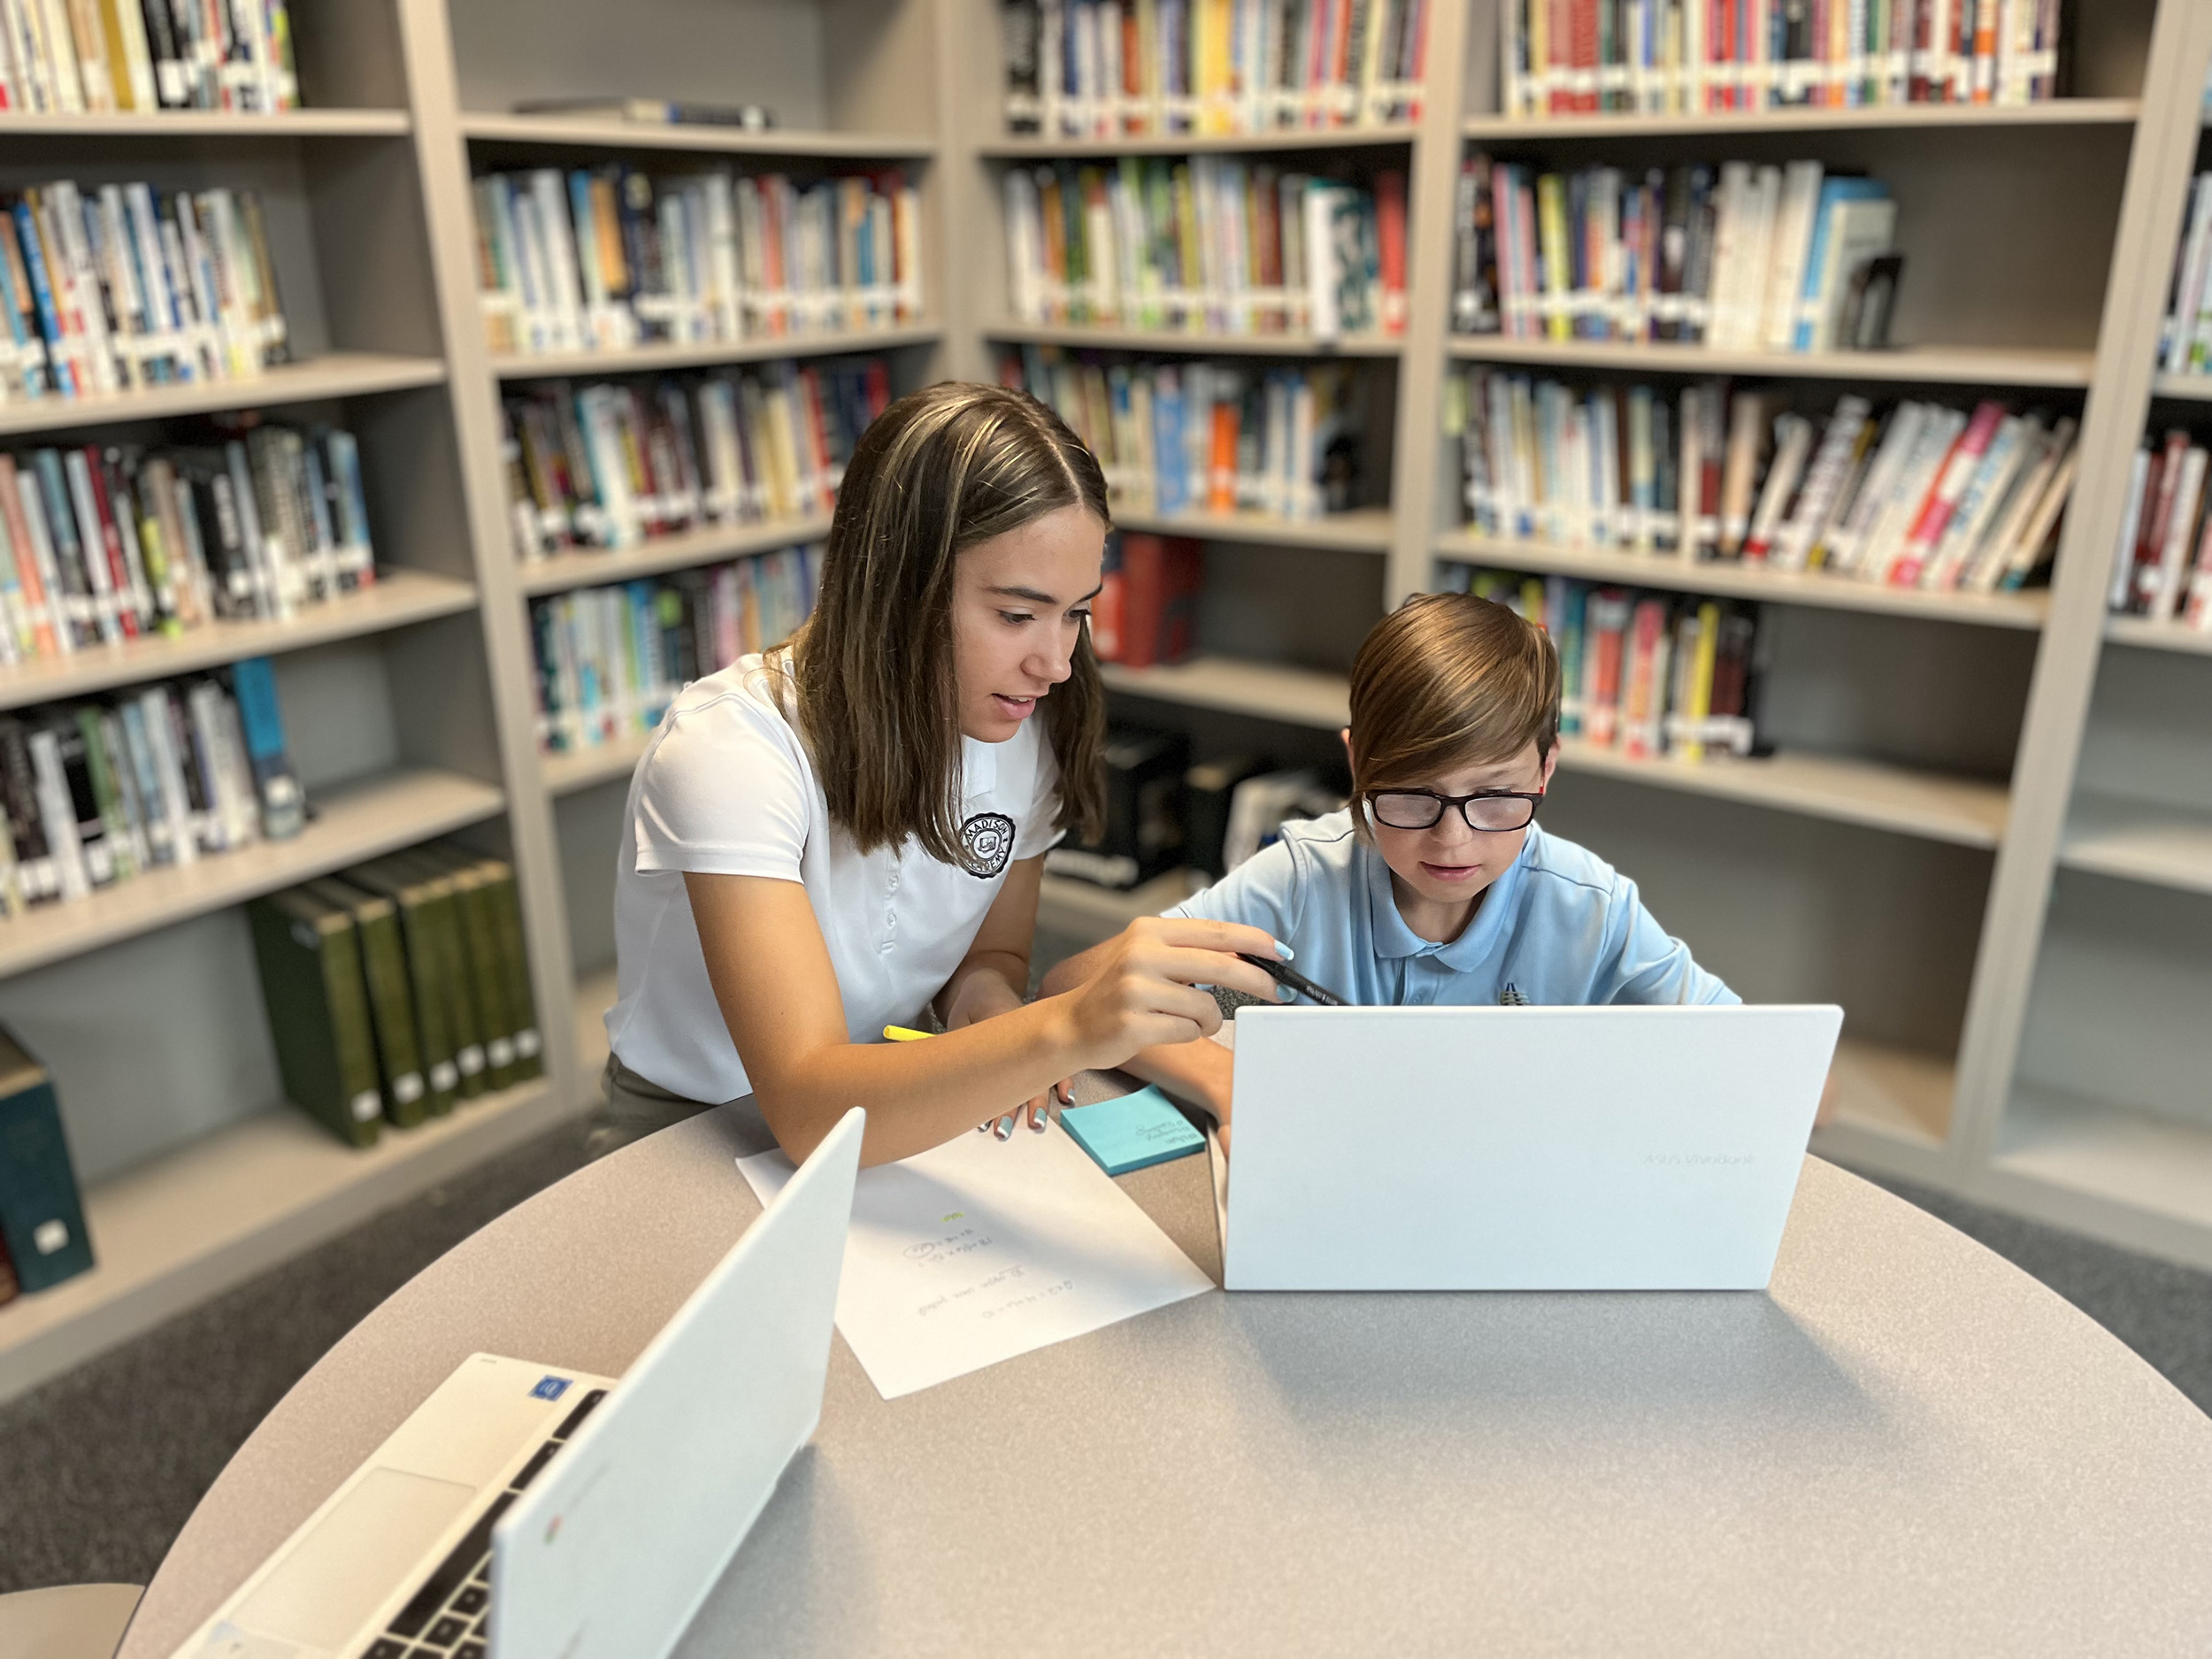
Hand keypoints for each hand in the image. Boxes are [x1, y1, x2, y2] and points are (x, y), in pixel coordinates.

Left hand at [944, 974, 1069, 1136]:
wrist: (990, 983)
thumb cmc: (972, 1005)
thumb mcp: (959, 1020)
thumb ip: (959, 1046)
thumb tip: (951, 1080)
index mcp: (999, 1026)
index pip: (1000, 1066)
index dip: (993, 1097)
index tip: (985, 1122)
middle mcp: (1024, 1034)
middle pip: (1023, 1075)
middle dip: (1014, 1107)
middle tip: (1004, 1131)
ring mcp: (1037, 1039)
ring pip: (1042, 1073)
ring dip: (1039, 1101)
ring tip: (1036, 1124)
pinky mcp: (1044, 1043)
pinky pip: (1058, 1063)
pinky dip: (1063, 1081)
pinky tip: (1067, 1097)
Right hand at [1049, 916, 1288, 1075]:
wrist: (1071, 1025)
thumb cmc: (1118, 993)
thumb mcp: (1150, 959)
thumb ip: (1192, 953)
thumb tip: (1247, 954)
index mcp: (1149, 931)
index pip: (1215, 932)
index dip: (1254, 942)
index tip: (1281, 953)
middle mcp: (1142, 954)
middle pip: (1221, 965)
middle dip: (1258, 980)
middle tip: (1279, 993)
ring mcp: (1136, 989)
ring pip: (1207, 1006)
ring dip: (1208, 1020)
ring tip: (1186, 1021)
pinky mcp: (1135, 1023)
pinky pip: (1188, 1031)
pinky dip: (1188, 1034)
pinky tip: (1165, 1030)